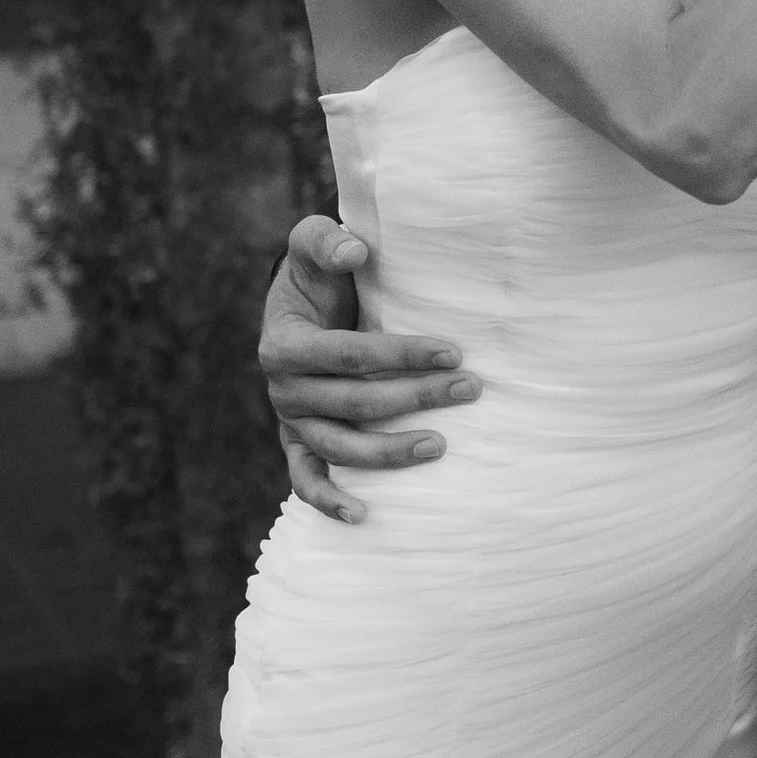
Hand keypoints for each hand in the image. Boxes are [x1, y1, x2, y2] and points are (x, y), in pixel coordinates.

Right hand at [258, 213, 479, 524]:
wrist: (299, 305)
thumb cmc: (317, 273)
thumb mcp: (312, 242)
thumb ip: (326, 240)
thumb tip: (355, 251)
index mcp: (284, 344)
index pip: (351, 355)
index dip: (402, 354)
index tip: (454, 353)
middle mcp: (284, 389)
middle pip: (356, 403)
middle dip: (417, 397)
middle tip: (472, 388)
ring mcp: (291, 421)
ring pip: (341, 446)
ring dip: (391, 452)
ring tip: (442, 445)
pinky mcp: (298, 443)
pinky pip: (307, 479)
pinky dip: (329, 501)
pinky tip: (364, 516)